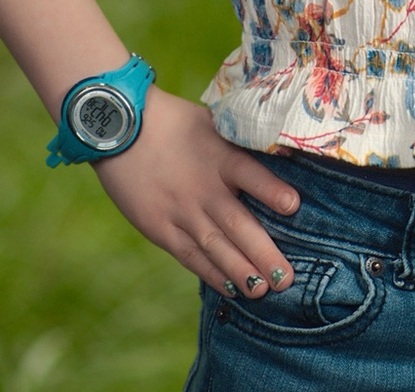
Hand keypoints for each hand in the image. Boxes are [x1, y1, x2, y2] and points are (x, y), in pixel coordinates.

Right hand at [92, 88, 299, 298]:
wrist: (120, 128)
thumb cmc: (176, 122)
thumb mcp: (215, 122)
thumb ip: (242, 143)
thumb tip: (284, 153)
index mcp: (220, 156)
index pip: (250, 174)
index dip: (272, 190)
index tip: (294, 206)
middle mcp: (203, 187)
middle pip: (237, 223)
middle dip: (263, 253)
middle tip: (286, 279)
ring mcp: (180, 210)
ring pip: (214, 246)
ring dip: (240, 270)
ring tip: (263, 291)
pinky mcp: (158, 226)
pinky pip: (188, 254)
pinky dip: (210, 272)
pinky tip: (231, 287)